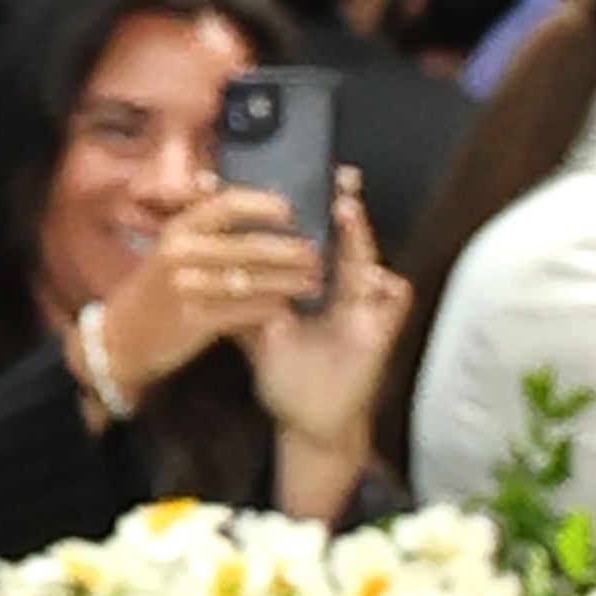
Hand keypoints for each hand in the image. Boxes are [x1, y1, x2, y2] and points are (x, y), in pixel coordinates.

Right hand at [61, 180, 327, 421]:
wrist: (120, 339)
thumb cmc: (157, 287)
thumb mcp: (171, 245)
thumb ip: (202, 221)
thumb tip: (236, 191)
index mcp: (179, 229)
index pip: (228, 205)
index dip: (265, 205)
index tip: (292, 213)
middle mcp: (181, 254)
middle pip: (249, 246)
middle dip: (291, 250)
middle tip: (317, 254)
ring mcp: (187, 288)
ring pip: (252, 280)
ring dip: (289, 281)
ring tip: (315, 281)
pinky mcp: (194, 321)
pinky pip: (243, 311)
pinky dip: (270, 308)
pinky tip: (288, 307)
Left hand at [250, 175, 400, 515]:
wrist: (309, 422)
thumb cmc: (288, 378)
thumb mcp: (255, 334)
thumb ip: (238, 301)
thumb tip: (200, 271)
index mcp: (316, 284)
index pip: (310, 237)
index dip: (300, 211)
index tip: (281, 181)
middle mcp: (344, 286)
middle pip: (344, 236)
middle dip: (340, 203)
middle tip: (334, 173)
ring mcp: (367, 304)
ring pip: (367, 258)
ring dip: (359, 234)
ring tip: (344, 208)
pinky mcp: (385, 326)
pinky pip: (394, 296)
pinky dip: (385, 285)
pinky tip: (375, 277)